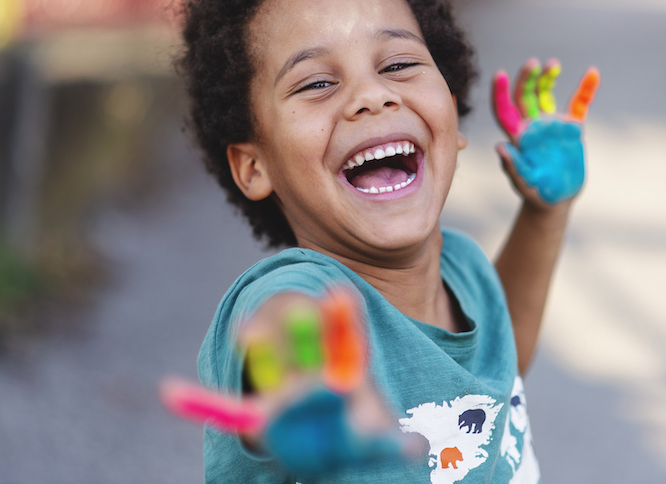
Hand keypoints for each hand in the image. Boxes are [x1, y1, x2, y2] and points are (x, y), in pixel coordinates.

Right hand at [160, 288, 406, 476]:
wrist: (322, 439)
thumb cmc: (349, 433)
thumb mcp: (372, 441)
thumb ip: (390, 445)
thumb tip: (417, 450)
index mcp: (343, 373)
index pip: (346, 339)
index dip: (343, 317)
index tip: (340, 292)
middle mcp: (311, 374)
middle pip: (310, 344)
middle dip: (307, 328)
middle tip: (306, 308)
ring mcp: (284, 389)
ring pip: (272, 363)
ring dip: (261, 347)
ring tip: (248, 330)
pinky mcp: (261, 414)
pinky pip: (230, 409)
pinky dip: (202, 404)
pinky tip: (171, 393)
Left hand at [491, 58, 599, 205]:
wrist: (556, 200)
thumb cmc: (535, 193)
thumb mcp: (524, 183)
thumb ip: (513, 166)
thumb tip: (500, 146)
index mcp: (517, 137)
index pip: (504, 110)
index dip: (500, 93)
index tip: (498, 74)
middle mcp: (532, 126)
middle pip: (524, 96)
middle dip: (527, 78)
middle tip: (533, 63)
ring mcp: (551, 125)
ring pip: (546, 94)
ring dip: (548, 78)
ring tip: (553, 65)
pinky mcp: (571, 129)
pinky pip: (579, 104)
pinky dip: (586, 89)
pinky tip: (592, 73)